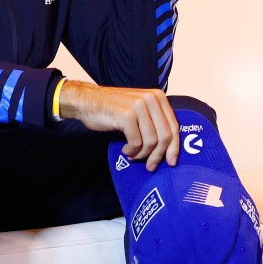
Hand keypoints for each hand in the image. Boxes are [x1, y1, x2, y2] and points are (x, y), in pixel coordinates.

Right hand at [58, 80, 179, 170]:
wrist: (88, 101)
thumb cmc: (113, 109)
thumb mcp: (140, 108)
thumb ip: (154, 120)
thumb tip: (169, 147)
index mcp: (158, 97)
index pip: (174, 126)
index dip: (174, 147)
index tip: (171, 162)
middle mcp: (151, 99)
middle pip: (165, 136)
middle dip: (158, 156)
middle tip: (150, 166)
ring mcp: (139, 106)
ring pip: (151, 142)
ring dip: (142, 154)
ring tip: (133, 155)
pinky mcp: (127, 116)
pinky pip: (136, 143)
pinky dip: (131, 151)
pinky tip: (125, 150)